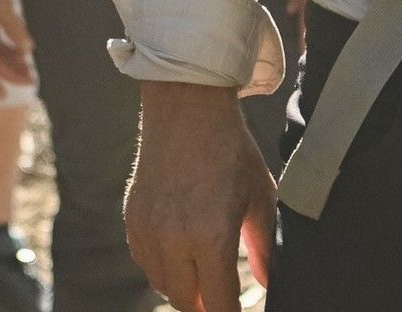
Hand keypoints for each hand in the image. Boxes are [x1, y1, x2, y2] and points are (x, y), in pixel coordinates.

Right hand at [0, 0, 35, 97]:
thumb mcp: (4, 9)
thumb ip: (15, 31)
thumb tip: (27, 50)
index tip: (5, 97)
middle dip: (11, 72)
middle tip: (32, 80)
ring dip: (12, 61)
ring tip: (31, 69)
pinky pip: (0, 42)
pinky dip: (12, 48)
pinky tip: (24, 51)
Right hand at [125, 81, 276, 311]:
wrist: (186, 109)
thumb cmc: (230, 150)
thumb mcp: (260, 198)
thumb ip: (263, 247)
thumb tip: (269, 281)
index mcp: (211, 237)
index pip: (219, 303)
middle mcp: (174, 239)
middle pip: (186, 301)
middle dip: (206, 308)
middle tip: (221, 302)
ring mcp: (148, 230)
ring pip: (162, 285)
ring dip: (183, 290)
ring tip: (203, 280)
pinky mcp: (132, 218)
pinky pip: (144, 261)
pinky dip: (161, 268)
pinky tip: (180, 256)